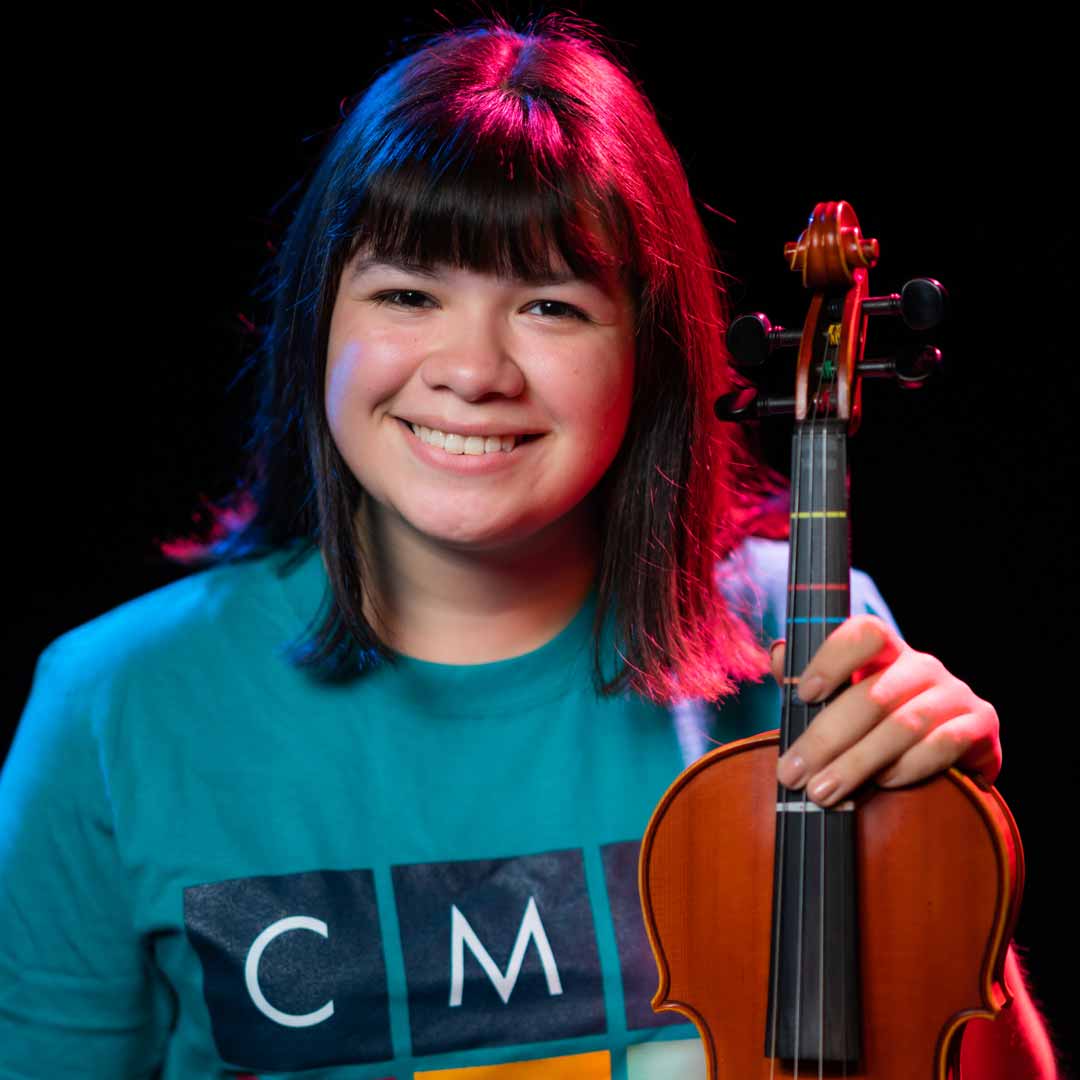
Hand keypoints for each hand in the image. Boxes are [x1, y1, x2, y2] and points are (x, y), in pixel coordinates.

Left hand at [770, 614, 1001, 806]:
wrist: (943, 756)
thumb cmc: (875, 723)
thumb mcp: (838, 699)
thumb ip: (805, 679)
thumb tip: (778, 655)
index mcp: (886, 650)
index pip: (866, 633)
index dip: (832, 659)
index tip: (802, 695)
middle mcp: (923, 665)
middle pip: (873, 695)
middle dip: (826, 738)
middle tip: (792, 773)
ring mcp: (955, 693)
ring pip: (903, 725)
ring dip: (857, 763)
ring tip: (821, 792)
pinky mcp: (981, 726)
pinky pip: (942, 745)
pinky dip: (907, 767)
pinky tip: (881, 784)